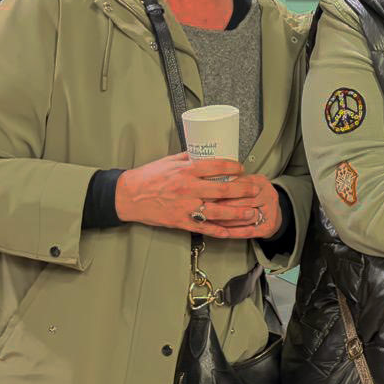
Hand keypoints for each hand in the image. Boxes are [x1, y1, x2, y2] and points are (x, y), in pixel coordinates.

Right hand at [116, 153, 284, 239]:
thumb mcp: (169, 161)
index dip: (232, 167)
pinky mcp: (181, 222)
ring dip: (237, 212)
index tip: (241, 169)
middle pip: (221, 190)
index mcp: (186, 171)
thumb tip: (206, 152)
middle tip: (255, 189)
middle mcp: (188, 189)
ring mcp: (185, 207)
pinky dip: (220, 231)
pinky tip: (232, 231)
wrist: (129, 196)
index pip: (215, 167)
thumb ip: (189, 158)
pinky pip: (204, 228)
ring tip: (251, 212)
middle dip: (242, 190)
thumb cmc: (149, 176)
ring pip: (217, 211)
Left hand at [205, 173, 285, 242]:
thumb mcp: (246, 185)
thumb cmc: (254, 198)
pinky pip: (248, 230)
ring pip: (244, 216)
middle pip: (242, 201)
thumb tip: (210, 186)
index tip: (208, 193)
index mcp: (260, 181)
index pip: (240, 185)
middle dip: (222, 205)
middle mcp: (268, 194)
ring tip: (212, 220)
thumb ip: (232, 184)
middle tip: (206, 208)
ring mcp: (271, 211)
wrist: (273, 213)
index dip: (223, 190)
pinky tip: (223, 232)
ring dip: (226, 220)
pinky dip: (234, 232)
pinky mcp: (269, 227)